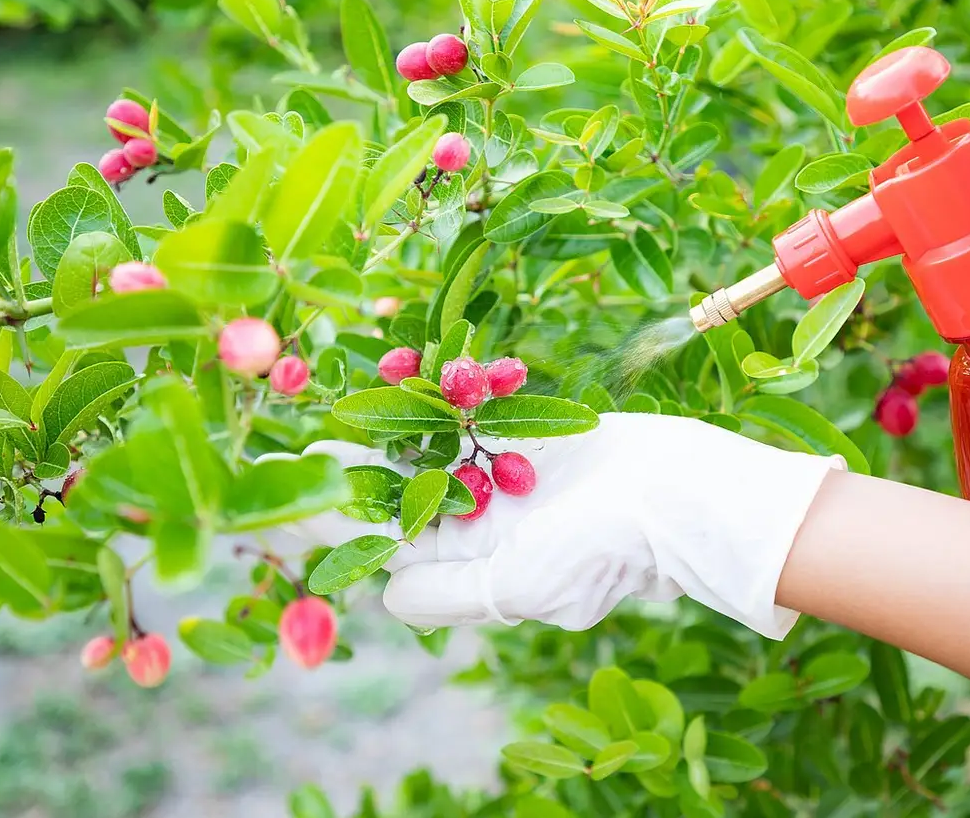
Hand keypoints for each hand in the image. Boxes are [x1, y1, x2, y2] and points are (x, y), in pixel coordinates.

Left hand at [269, 414, 843, 638]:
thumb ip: (449, 593)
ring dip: (392, 429)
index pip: (389, 548)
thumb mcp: (521, 585)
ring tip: (346, 402)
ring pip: (433, 453)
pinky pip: (476, 420)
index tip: (288, 503)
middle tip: (305, 445)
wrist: (681, 492)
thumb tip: (386, 593)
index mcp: (474, 566)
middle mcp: (484, 526)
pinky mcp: (531, 440)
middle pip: (403, 498)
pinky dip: (446, 399)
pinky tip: (408, 375)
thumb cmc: (606, 547)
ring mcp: (507, 481)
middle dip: (355, 473)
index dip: (337, 527)